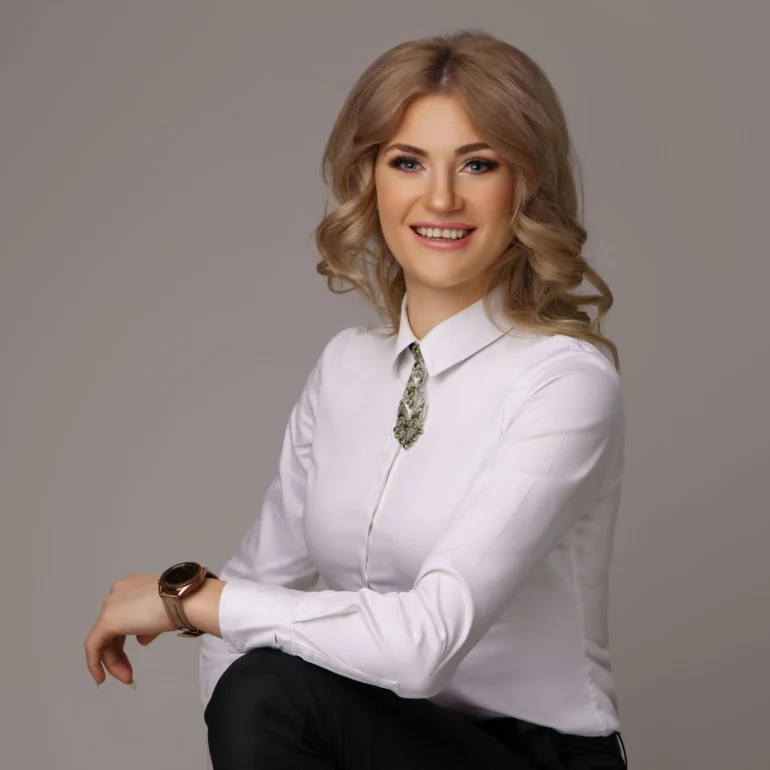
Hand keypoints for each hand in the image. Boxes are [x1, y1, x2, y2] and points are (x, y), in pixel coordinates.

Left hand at [84, 572, 176, 686]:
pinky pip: (93, 645)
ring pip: (104, 638)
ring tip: (127, 677)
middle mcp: (117, 593)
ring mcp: (110, 605)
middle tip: (129, 673)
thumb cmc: (179, 605)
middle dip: (120, 654)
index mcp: (131, 587)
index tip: (132, 654)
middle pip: (113, 630)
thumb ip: (146, 626)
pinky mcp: (106, 620)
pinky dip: (95, 662)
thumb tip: (141, 638)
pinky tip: (101, 677)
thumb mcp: (161, 614)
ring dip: (114, 661)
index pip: (123, 617)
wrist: (181, 601)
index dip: (125, 640)